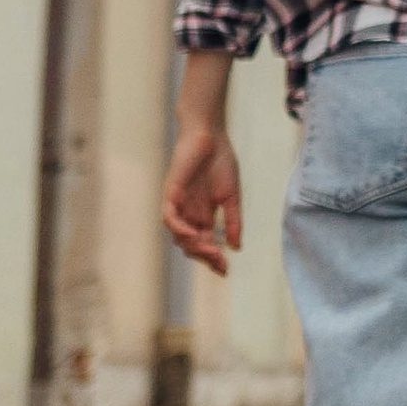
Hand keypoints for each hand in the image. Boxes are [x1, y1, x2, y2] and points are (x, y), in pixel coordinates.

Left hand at [163, 119, 244, 273]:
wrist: (211, 136)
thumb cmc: (220, 162)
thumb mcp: (232, 197)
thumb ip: (233, 221)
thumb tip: (237, 247)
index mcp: (202, 215)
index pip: (204, 243)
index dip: (213, 258)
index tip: (226, 269)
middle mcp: (188, 213)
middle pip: (191, 245)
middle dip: (205, 256)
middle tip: (220, 262)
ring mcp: (178, 205)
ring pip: (178, 236)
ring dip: (194, 246)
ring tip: (211, 250)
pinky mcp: (170, 194)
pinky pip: (169, 218)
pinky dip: (179, 229)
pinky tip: (193, 235)